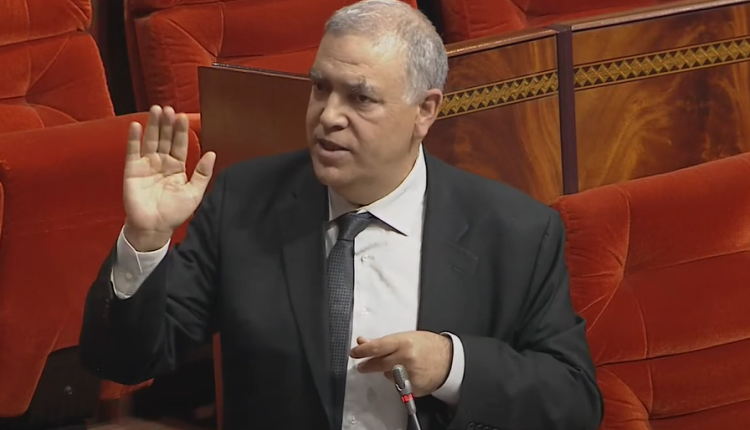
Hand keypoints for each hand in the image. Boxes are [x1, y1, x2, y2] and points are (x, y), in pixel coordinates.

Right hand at [123, 105, 215, 250]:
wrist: (153, 227)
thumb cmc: (174, 213)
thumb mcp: (193, 193)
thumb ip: (202, 174)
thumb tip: (212, 153)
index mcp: (177, 167)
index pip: (180, 145)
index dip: (181, 131)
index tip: (183, 117)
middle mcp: (162, 163)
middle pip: (165, 139)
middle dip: (167, 124)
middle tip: (169, 109)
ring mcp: (146, 165)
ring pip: (150, 141)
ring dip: (153, 125)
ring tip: (156, 110)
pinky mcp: (132, 170)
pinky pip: (132, 151)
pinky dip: (133, 138)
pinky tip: (136, 125)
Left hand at [349, 331, 452, 396]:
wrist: (449, 360)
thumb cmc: (428, 345)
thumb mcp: (406, 337)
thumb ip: (385, 341)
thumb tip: (363, 342)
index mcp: (403, 342)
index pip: (376, 347)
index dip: (362, 351)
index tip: (354, 353)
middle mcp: (405, 358)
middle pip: (378, 364)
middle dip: (367, 365)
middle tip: (362, 366)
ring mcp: (410, 374)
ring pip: (387, 375)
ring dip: (388, 371)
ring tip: (401, 364)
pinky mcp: (413, 387)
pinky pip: (398, 385)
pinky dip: (399, 380)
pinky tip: (410, 373)